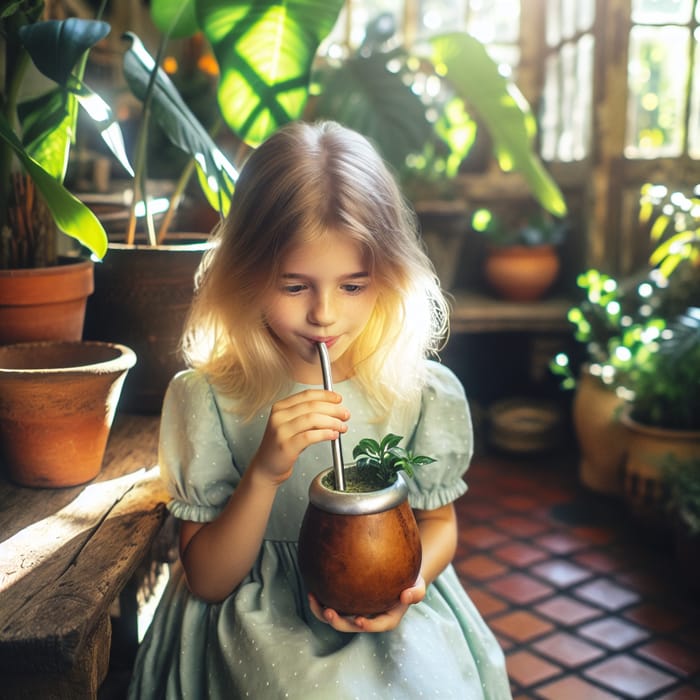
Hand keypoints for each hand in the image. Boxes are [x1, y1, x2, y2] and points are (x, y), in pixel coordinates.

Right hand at [252, 389, 348, 483]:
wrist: (266, 467)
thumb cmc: (283, 446)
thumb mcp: (292, 425)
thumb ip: (308, 415)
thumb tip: (334, 408)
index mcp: (280, 407)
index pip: (306, 395)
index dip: (325, 395)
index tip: (338, 399)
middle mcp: (279, 416)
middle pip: (312, 406)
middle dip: (333, 409)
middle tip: (345, 414)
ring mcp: (281, 431)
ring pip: (312, 419)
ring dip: (332, 422)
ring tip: (342, 427)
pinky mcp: (286, 445)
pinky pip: (310, 436)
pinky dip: (325, 434)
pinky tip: (333, 435)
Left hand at [308, 575, 425, 632]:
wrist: (399, 573)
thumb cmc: (410, 580)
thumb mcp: (418, 585)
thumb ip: (416, 592)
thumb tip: (406, 597)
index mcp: (386, 618)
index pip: (376, 625)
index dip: (366, 625)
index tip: (358, 620)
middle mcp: (369, 618)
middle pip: (351, 625)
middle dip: (338, 622)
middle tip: (328, 611)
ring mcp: (357, 611)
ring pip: (337, 617)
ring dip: (323, 613)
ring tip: (312, 598)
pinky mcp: (347, 602)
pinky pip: (332, 603)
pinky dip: (321, 599)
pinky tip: (312, 587)